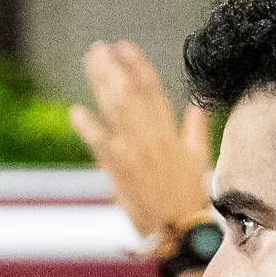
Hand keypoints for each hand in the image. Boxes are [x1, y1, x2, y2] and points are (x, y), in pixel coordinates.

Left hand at [69, 40, 214, 242]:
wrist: (179, 230)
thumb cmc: (189, 196)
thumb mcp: (199, 158)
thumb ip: (195, 129)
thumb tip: (196, 106)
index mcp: (171, 132)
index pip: (154, 90)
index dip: (139, 65)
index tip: (125, 46)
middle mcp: (153, 137)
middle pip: (131, 93)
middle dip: (114, 68)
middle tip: (98, 49)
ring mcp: (135, 153)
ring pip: (117, 110)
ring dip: (101, 85)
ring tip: (89, 64)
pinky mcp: (120, 171)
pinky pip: (101, 145)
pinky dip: (89, 127)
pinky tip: (76, 111)